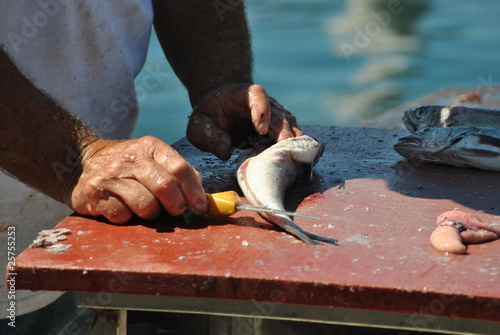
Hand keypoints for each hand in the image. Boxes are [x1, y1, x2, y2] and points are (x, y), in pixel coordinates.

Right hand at [67, 136, 206, 223]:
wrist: (82, 162)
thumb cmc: (128, 166)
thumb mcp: (153, 158)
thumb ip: (178, 172)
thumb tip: (202, 194)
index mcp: (150, 147)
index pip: (179, 167)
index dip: (194, 191)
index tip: (201, 207)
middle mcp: (131, 159)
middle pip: (165, 187)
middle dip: (177, 205)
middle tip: (177, 212)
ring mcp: (112, 177)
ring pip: (146, 204)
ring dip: (152, 213)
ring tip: (147, 208)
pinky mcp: (95, 195)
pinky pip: (123, 216)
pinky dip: (128, 218)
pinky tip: (125, 209)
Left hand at [186, 84, 302, 159]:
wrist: (219, 109)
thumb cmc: (209, 116)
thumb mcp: (199, 125)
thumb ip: (210, 136)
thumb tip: (225, 152)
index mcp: (243, 94)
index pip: (258, 95)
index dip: (262, 110)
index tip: (261, 130)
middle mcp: (264, 102)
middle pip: (278, 113)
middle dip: (282, 131)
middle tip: (284, 148)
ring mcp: (274, 115)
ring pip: (288, 125)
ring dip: (291, 140)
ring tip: (294, 156)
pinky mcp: (277, 130)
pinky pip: (289, 136)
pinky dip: (291, 147)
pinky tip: (293, 160)